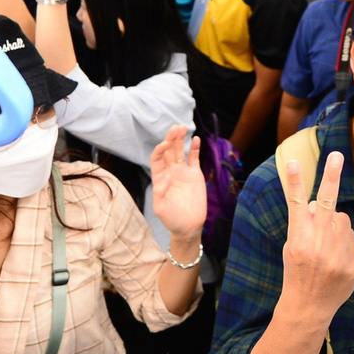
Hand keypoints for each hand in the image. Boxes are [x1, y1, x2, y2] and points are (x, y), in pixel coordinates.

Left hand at [150, 125, 206, 240]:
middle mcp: (170, 171)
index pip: (157, 158)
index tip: (165, 144)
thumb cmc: (171, 219)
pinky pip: (194, 158)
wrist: (188, 226)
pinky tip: (195, 139)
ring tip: (182, 127)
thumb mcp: (161, 208)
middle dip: (170, 138)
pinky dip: (195, 148)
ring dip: (180, 139)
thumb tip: (166, 177)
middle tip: (175, 127)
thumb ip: (160, 192)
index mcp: (160, 177)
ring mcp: (183, 172)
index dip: (160, 149)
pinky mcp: (195, 174)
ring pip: (181, 151)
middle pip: (169, 150)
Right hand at [280, 151, 353, 322]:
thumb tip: (320, 203)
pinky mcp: (352, 264)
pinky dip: (344, 243)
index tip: (292, 162)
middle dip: (331, 176)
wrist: (309, 306)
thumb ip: (305, 223)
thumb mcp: (292, 246)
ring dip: (335, 224)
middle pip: (327, 202)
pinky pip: (351, 239)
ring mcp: (337, 254)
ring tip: (325, 246)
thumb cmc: (297, 270)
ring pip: (342, 219)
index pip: (297, 203)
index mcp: (299, 238)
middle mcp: (318, 243)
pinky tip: (334, 260)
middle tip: (336, 155)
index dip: (294, 181)